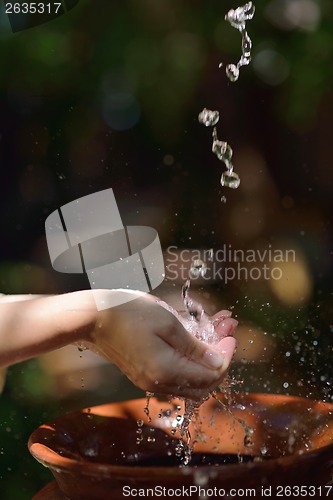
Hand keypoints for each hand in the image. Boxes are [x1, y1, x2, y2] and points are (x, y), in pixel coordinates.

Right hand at [87, 291, 236, 399]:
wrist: (93, 318)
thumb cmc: (129, 313)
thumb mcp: (167, 323)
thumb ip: (195, 347)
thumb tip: (219, 362)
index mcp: (166, 371)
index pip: (212, 374)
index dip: (226, 354)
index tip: (230, 333)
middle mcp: (159, 384)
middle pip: (205, 383)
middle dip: (220, 357)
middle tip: (226, 330)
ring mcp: (151, 382)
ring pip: (192, 381)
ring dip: (208, 358)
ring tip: (215, 329)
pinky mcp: (145, 376)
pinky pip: (177, 375)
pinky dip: (191, 359)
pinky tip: (195, 338)